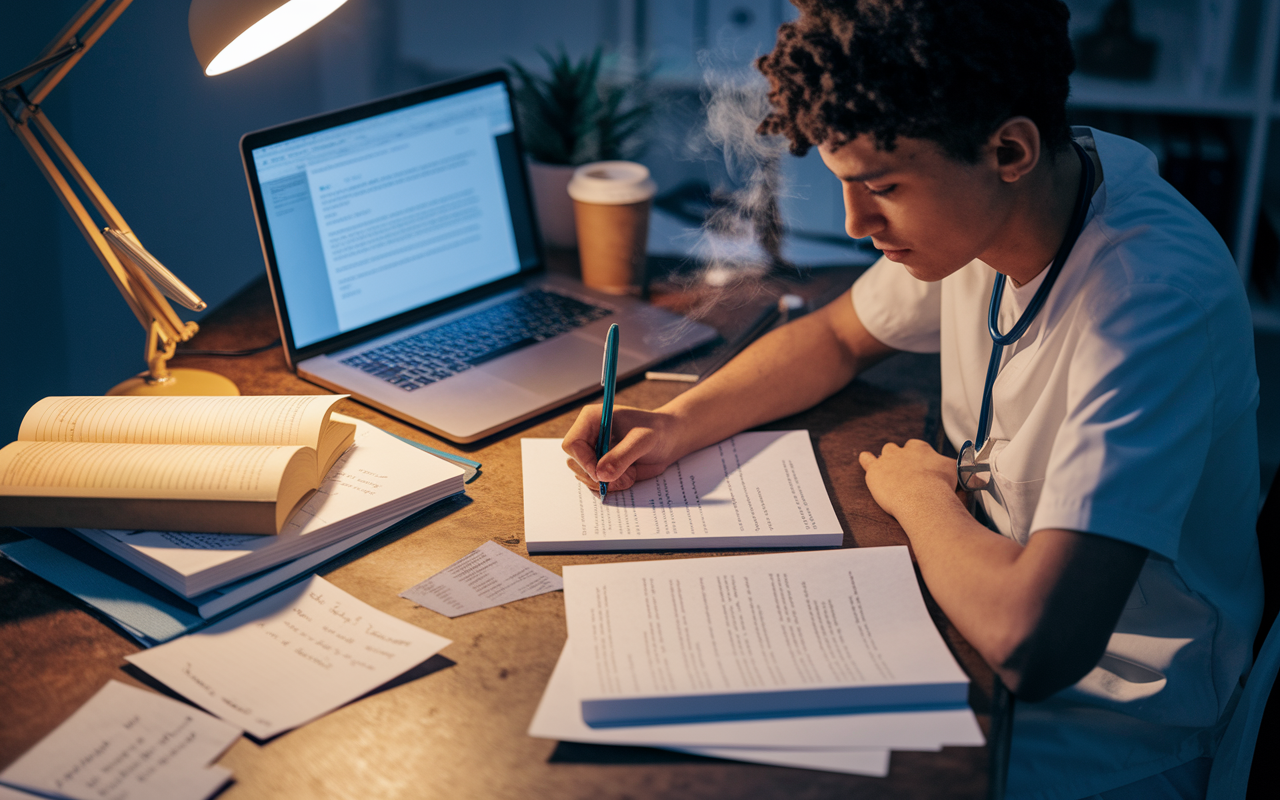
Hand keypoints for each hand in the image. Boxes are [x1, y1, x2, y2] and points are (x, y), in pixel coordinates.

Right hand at [561, 405, 684, 492]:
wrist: (668, 440)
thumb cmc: (657, 431)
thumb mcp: (642, 440)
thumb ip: (621, 456)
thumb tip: (601, 474)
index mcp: (591, 420)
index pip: (572, 444)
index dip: (584, 461)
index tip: (602, 473)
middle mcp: (588, 436)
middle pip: (574, 463)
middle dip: (598, 475)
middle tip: (624, 476)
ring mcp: (593, 453)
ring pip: (585, 477)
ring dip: (608, 482)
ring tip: (630, 474)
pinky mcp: (601, 467)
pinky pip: (596, 484)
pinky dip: (612, 486)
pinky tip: (628, 477)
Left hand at [858, 439, 956, 522]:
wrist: (924, 497)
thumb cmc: (941, 486)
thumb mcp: (954, 471)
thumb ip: (951, 466)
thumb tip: (959, 468)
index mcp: (920, 448)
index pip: (916, 447)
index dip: (917, 458)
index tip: (920, 468)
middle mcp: (903, 451)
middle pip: (898, 450)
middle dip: (901, 460)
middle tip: (907, 475)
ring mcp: (887, 460)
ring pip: (884, 454)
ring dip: (886, 462)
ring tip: (888, 472)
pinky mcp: (874, 471)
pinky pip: (866, 459)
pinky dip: (866, 460)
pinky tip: (867, 461)